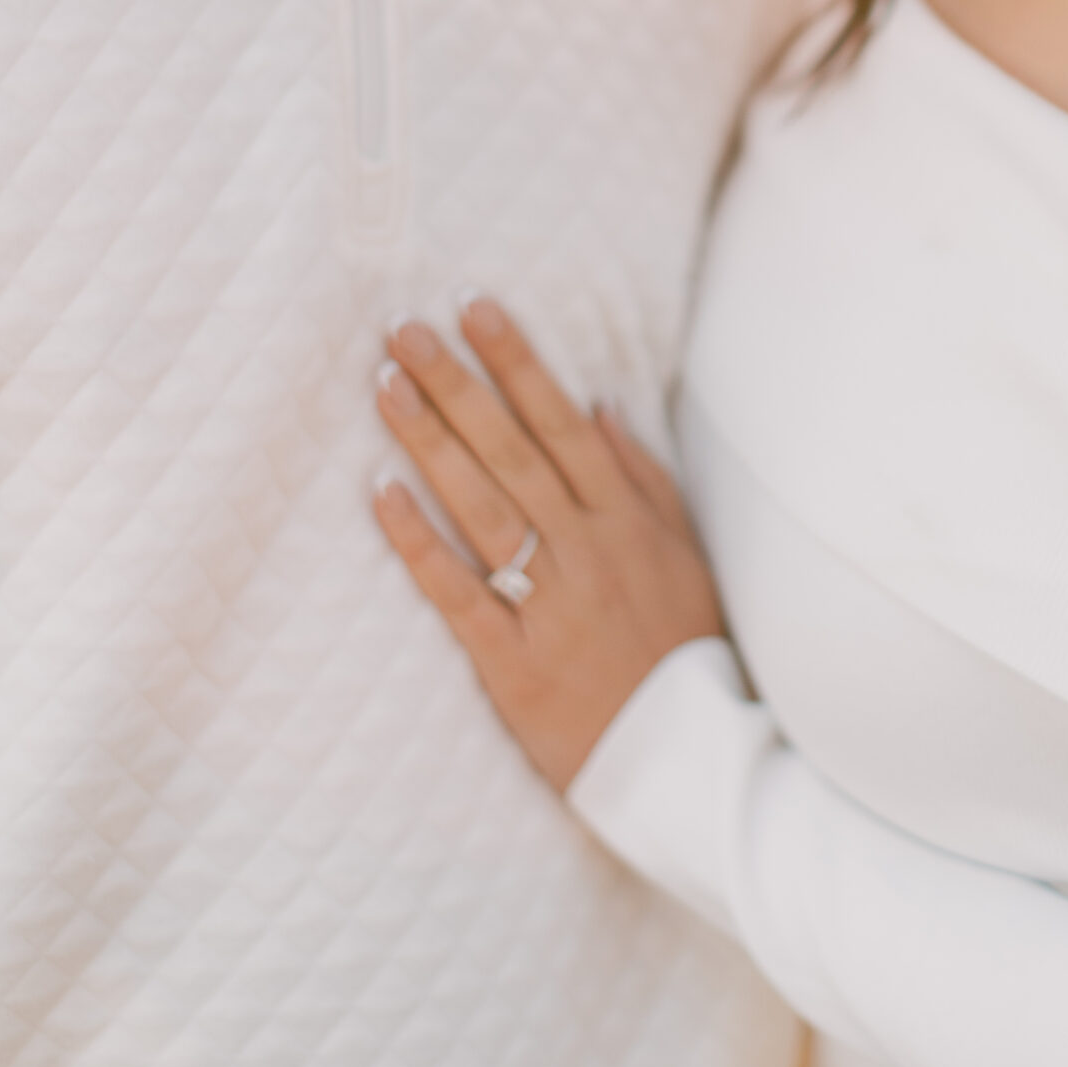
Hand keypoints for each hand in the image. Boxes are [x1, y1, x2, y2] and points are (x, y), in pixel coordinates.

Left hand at [372, 299, 723, 790]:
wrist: (686, 759)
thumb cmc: (684, 650)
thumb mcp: (685, 554)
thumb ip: (642, 478)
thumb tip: (598, 405)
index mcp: (625, 520)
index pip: (561, 423)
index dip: (516, 362)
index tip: (474, 307)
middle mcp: (586, 549)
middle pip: (511, 452)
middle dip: (457, 385)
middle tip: (405, 329)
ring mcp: (548, 603)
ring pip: (482, 507)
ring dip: (431, 443)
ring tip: (387, 387)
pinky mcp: (511, 660)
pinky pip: (459, 592)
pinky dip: (420, 542)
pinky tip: (381, 494)